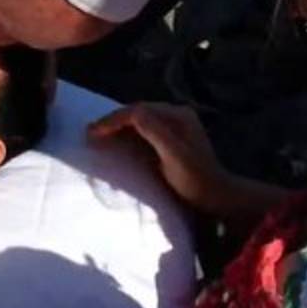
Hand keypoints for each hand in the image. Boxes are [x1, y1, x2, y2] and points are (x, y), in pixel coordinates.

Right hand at [88, 103, 236, 215]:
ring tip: (97, 135)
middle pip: (137, 112)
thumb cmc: (195, 179)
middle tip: (90, 133)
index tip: (93, 132)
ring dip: (118, 127)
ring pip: (139, 121)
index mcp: (178, 116)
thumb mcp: (174, 156)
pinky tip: (116, 141)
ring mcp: (174, 126)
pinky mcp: (171, 139)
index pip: (138, 111)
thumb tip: (133, 113)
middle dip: (113, 121)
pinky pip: (144, 130)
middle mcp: (176, 115)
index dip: (114, 120)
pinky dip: (127, 134)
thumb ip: (155, 131)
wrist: (216, 196)